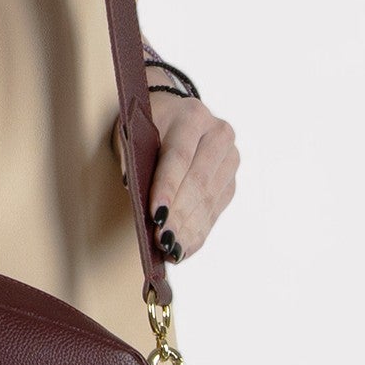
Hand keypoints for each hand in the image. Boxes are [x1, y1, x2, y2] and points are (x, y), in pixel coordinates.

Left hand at [113, 95, 238, 261]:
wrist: (173, 114)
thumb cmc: (148, 126)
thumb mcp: (134, 132)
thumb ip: (134, 160)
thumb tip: (138, 197)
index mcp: (192, 116)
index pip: (180, 157)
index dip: (167, 188)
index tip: (155, 215)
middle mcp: (218, 134)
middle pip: (198, 182)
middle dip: (178, 215)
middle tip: (161, 240)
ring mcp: (229, 157)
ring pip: (209, 199)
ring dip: (189, 229)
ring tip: (170, 250)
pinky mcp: (231, 179)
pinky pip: (216, 210)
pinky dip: (198, 232)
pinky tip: (183, 248)